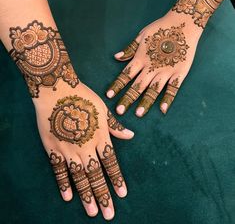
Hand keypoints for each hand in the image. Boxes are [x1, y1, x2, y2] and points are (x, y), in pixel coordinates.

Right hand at [34, 82, 133, 219]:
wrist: (56, 91)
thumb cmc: (82, 97)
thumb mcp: (103, 108)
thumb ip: (115, 125)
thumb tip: (131, 135)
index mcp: (99, 136)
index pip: (110, 162)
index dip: (117, 179)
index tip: (122, 194)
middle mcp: (85, 146)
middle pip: (96, 174)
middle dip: (103, 194)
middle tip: (108, 213)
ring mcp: (68, 149)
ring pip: (79, 176)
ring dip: (86, 194)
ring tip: (92, 211)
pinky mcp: (53, 148)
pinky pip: (58, 169)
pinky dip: (63, 183)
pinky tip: (68, 197)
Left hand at [106, 12, 201, 115]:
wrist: (183, 23)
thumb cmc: (160, 28)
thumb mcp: (141, 36)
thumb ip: (130, 49)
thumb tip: (116, 57)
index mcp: (141, 59)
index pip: (126, 75)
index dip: (117, 85)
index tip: (109, 95)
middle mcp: (151, 67)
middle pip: (137, 86)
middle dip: (128, 98)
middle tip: (119, 111)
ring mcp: (166, 71)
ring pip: (153, 90)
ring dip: (146, 102)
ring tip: (138, 114)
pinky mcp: (179, 72)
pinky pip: (173, 88)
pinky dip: (168, 99)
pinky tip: (163, 109)